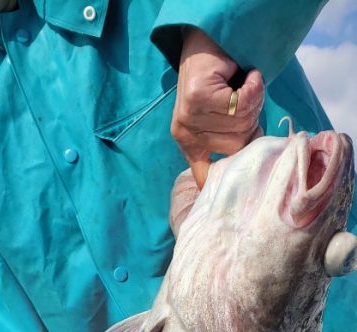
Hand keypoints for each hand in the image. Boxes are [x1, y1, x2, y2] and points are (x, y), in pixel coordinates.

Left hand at [172, 28, 263, 188]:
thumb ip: (230, 141)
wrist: (206, 39)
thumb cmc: (217, 79)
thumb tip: (251, 167)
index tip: (238, 184)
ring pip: (243, 122)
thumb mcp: (220, 117)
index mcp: (189, 144)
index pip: (206, 175)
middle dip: (251, 121)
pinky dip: (255, 85)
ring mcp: (190, 116)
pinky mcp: (199, 97)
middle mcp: (186, 133)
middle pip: (239, 145)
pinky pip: (244, 102)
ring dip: (254, 100)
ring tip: (243, 85)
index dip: (227, 178)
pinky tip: (245, 76)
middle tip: (243, 100)